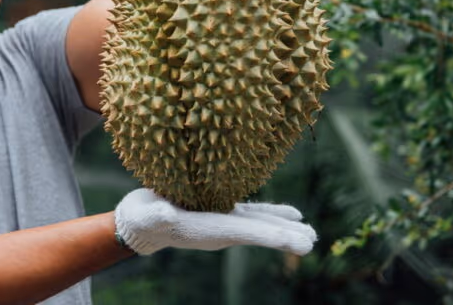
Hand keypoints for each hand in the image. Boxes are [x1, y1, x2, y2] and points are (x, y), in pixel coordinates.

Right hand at [114, 189, 316, 255]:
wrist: (139, 224)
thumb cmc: (142, 218)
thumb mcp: (147, 215)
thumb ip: (157, 214)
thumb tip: (166, 214)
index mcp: (208, 230)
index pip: (246, 233)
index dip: (272, 235)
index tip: (295, 241)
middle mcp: (222, 230)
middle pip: (260, 232)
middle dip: (286, 236)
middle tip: (313, 241)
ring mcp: (224, 221)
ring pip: (262, 224)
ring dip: (286, 227)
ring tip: (310, 231)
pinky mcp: (222, 211)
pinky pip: (255, 213)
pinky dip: (274, 213)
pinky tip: (293, 213)